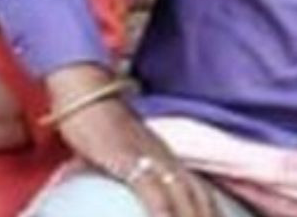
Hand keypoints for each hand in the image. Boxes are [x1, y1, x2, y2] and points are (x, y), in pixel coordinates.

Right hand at [47, 66, 215, 216]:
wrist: (85, 92)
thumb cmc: (98, 121)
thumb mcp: (121, 150)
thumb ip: (131, 168)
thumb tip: (131, 183)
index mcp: (166, 155)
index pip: (200, 190)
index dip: (212, 211)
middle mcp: (165, 156)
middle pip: (199, 196)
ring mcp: (150, 157)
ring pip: (183, 196)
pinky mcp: (130, 160)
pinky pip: (153, 192)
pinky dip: (163, 213)